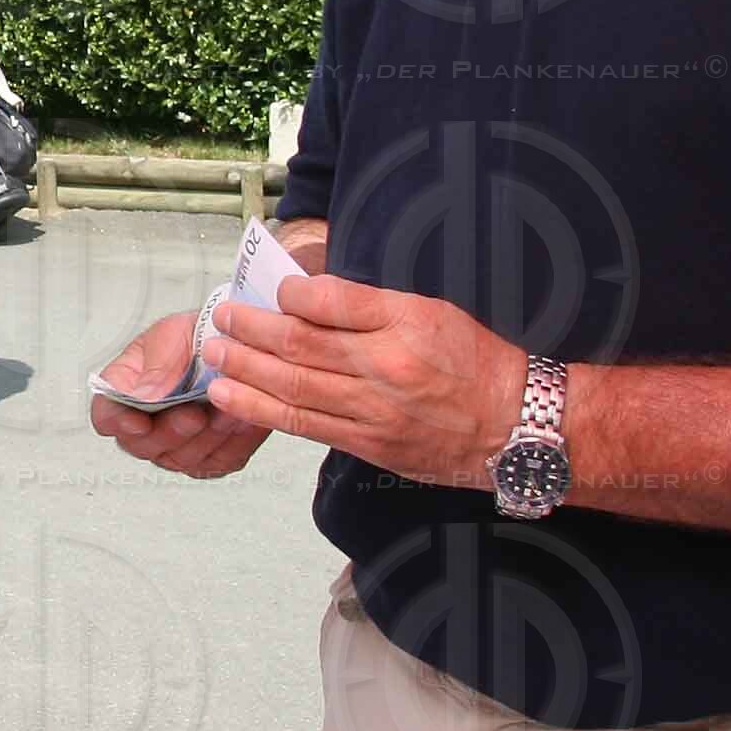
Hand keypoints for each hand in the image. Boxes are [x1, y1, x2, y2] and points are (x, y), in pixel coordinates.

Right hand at [88, 311, 270, 478]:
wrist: (237, 345)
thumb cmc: (196, 338)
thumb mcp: (172, 336)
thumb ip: (157, 367)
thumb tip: (143, 398)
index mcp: (124, 390)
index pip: (106, 416)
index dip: (118, 422)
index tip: (139, 420)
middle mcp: (145, 426)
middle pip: (143, 445)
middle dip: (172, 430)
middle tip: (193, 412)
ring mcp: (176, 447)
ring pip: (184, 458)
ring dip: (208, 435)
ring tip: (226, 409)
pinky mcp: (212, 458)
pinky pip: (221, 460)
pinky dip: (234, 440)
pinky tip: (242, 418)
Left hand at [204, 277, 525, 488]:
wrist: (516, 428)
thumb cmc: (476, 362)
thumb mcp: (433, 312)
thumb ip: (372, 304)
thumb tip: (310, 292)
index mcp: (405, 326)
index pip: (333, 301)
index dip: (293, 292)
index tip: (273, 285)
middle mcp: (386, 369)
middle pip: (301, 346)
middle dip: (251, 330)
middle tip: (222, 317)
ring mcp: (374, 413)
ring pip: (293, 389)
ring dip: (244, 371)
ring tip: (213, 355)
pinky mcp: (368, 445)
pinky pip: (305, 426)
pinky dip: (263, 410)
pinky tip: (232, 398)